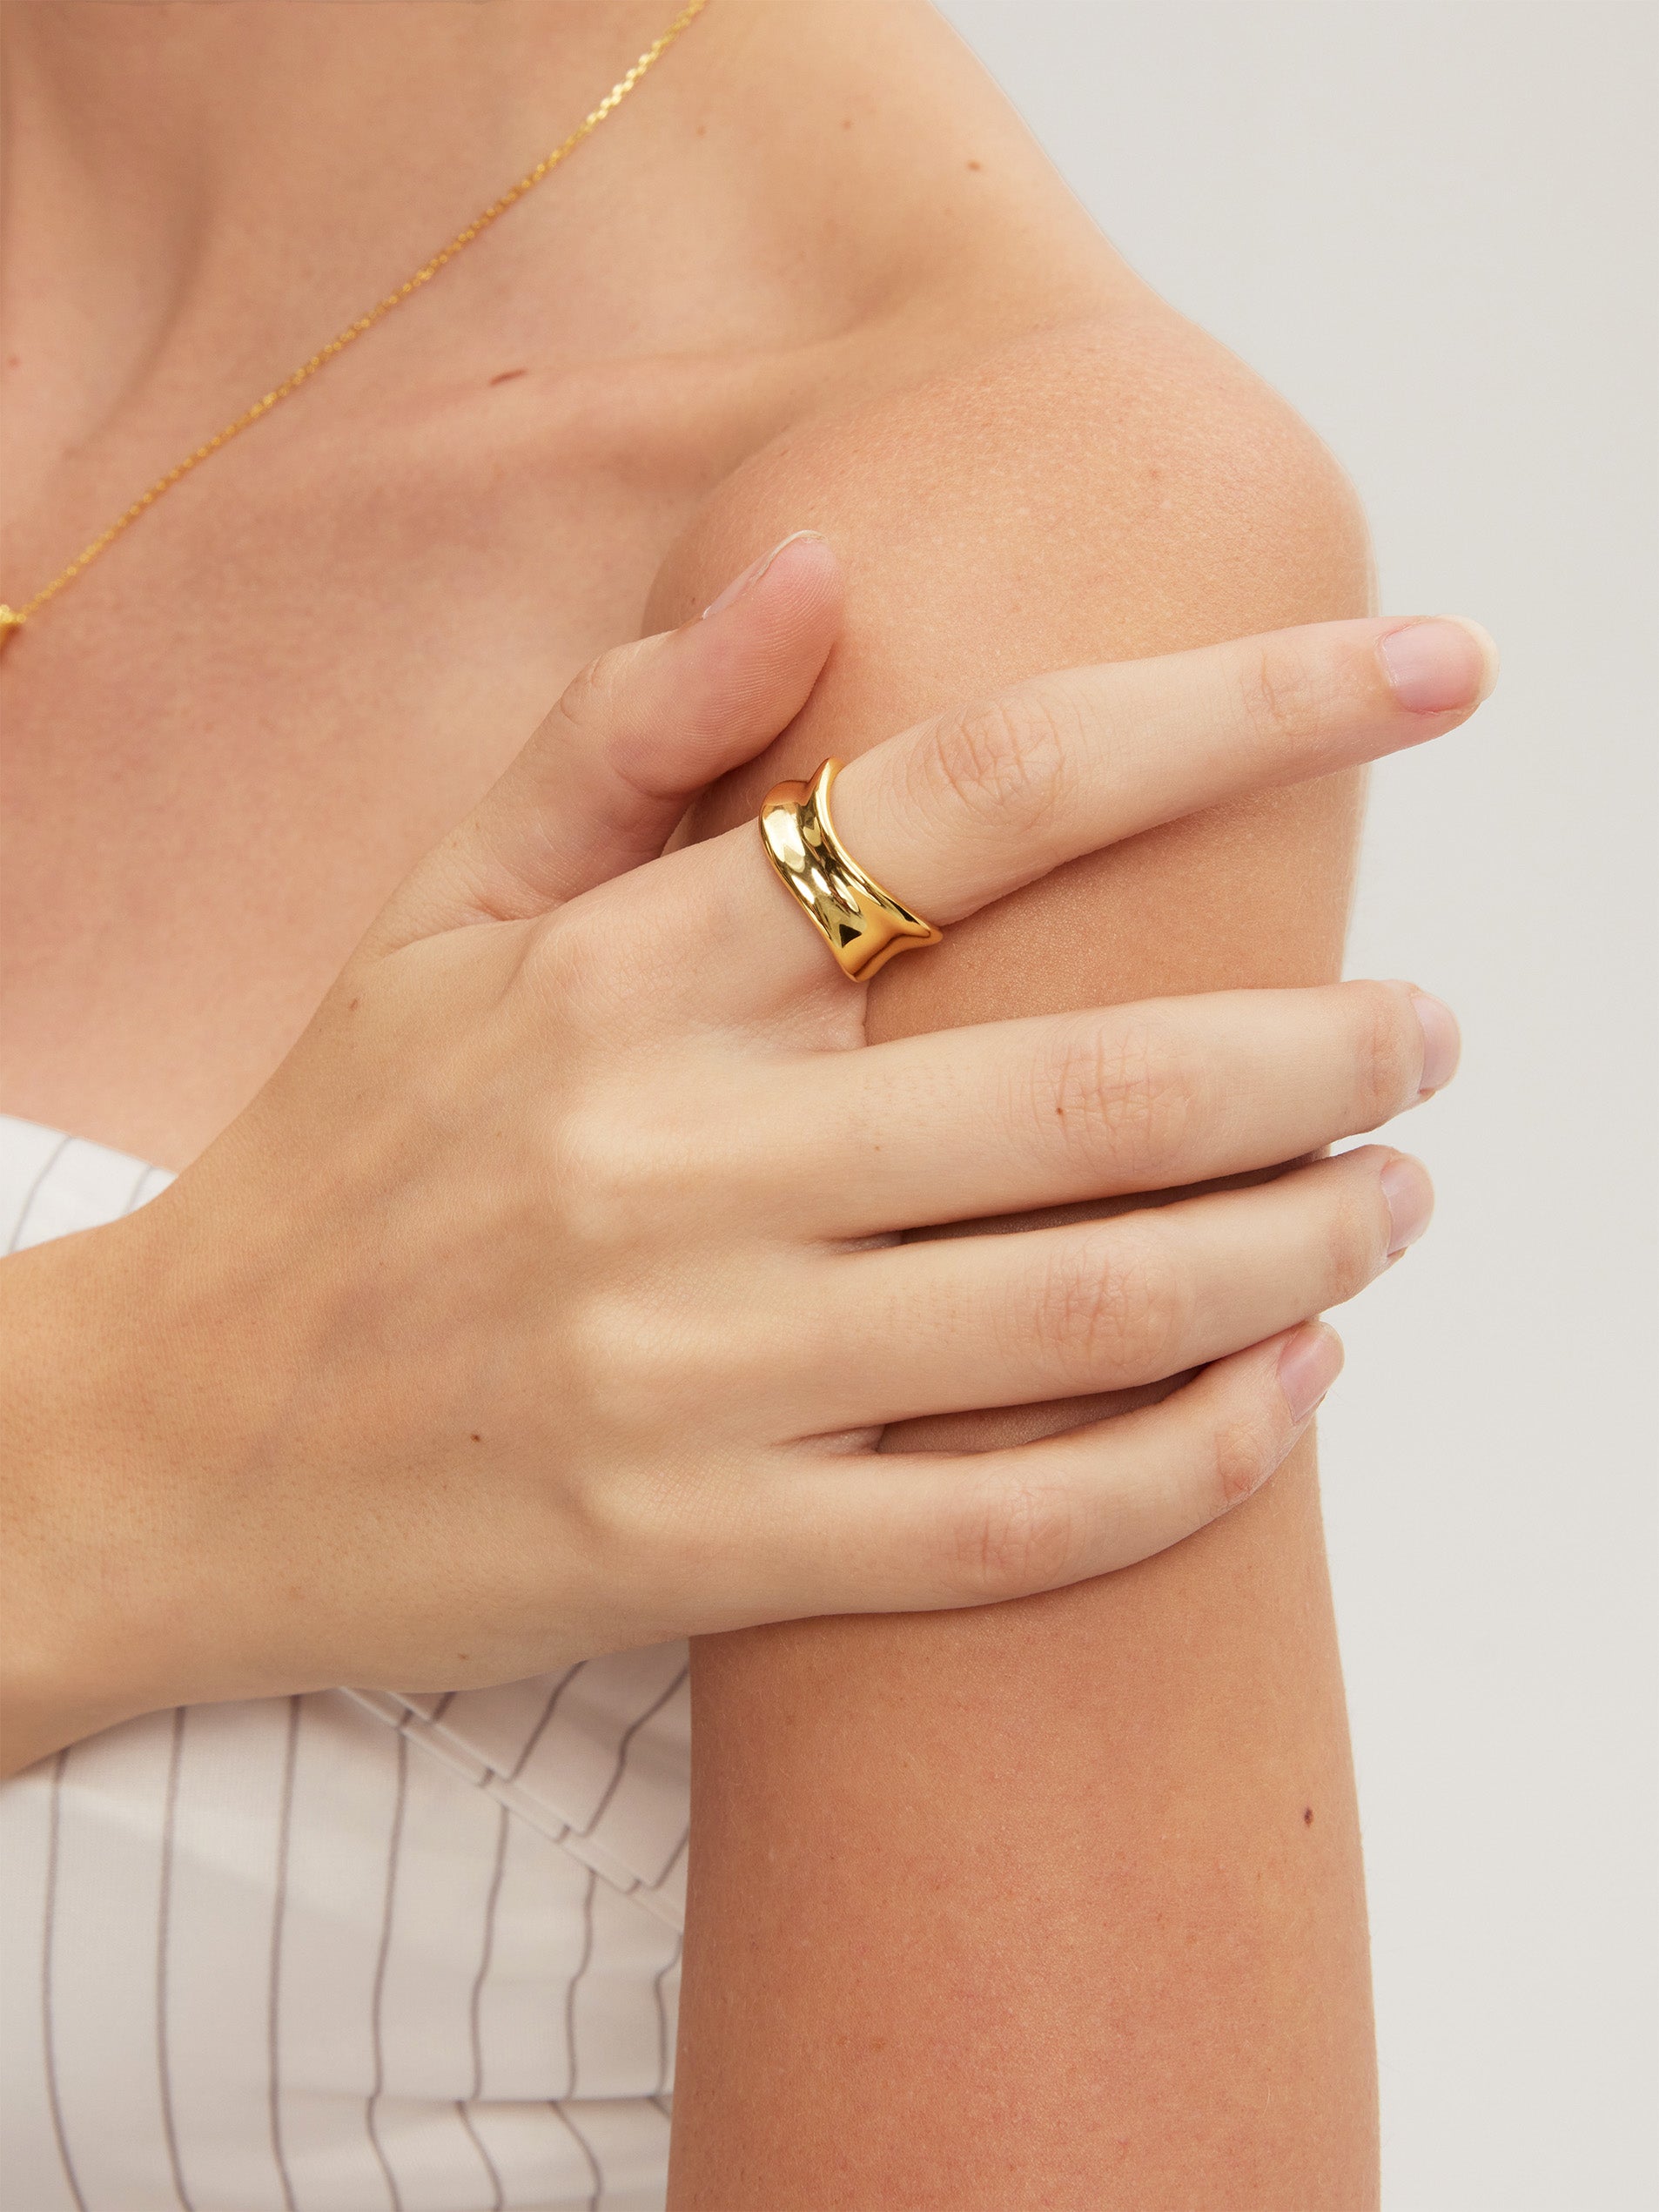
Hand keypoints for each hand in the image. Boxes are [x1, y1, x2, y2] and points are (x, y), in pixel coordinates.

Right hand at [1, 534, 1489, 1762]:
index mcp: (619, 973)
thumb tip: (823, 562)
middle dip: (1327, 1048)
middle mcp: (670, 1161)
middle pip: (1094, 1084)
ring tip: (1396, 1199)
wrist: (160, 1449)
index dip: (1236, 711)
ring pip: (1087, 1312)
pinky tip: (1288, 1392)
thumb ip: (622, 730)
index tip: (1420, 675)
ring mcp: (692, 1375)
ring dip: (1300, 1247)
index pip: (981, 794)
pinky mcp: (701, 1553)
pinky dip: (1193, 1464)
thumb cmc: (328, 1161)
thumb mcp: (432, 910)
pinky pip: (1013, 1529)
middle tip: (1432, 1034)